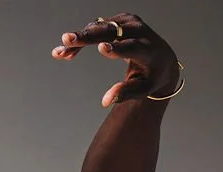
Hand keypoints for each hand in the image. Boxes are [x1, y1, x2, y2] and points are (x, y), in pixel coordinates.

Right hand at [51, 13, 180, 106]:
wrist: (162, 56)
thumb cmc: (150, 77)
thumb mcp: (143, 89)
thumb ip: (126, 93)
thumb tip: (106, 101)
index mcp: (148, 50)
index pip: (132, 47)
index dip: (117, 48)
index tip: (101, 48)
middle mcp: (140, 31)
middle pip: (111, 32)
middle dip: (87, 37)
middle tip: (66, 40)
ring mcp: (130, 22)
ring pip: (100, 27)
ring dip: (79, 39)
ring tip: (60, 53)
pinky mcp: (121, 19)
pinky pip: (98, 26)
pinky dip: (83, 37)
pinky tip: (69, 50)